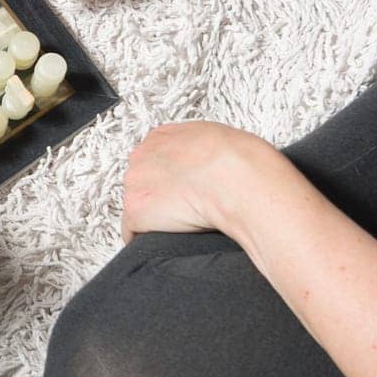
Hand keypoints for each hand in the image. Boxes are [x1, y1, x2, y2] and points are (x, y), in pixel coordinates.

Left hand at [121, 122, 293, 243]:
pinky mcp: (136, 211)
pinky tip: (165, 240)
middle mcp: (143, 156)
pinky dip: (146, 239)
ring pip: (137, 206)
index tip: (177, 189)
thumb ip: (199, 149)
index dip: (167, 178)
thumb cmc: (243, 163)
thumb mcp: (220, 139)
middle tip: (181, 208)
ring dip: (153, 218)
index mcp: (164, 137)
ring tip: (179, 224)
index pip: (154, 159)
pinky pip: (132, 232)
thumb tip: (204, 163)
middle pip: (141, 181)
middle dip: (158, 196)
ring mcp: (135, 184)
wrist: (239, 181)